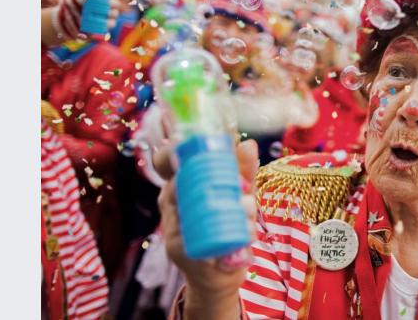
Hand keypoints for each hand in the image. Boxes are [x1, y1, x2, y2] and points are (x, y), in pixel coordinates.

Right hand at [154, 140, 259, 310]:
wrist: (218, 275)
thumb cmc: (225, 226)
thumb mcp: (237, 195)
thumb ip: (242, 171)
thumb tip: (247, 144)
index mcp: (178, 184)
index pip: (166, 160)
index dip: (179, 149)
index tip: (207, 142)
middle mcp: (169, 204)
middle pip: (186, 181)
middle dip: (224, 184)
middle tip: (245, 191)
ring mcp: (172, 228)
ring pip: (199, 208)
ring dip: (234, 212)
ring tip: (250, 218)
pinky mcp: (181, 252)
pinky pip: (206, 238)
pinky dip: (233, 238)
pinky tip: (245, 243)